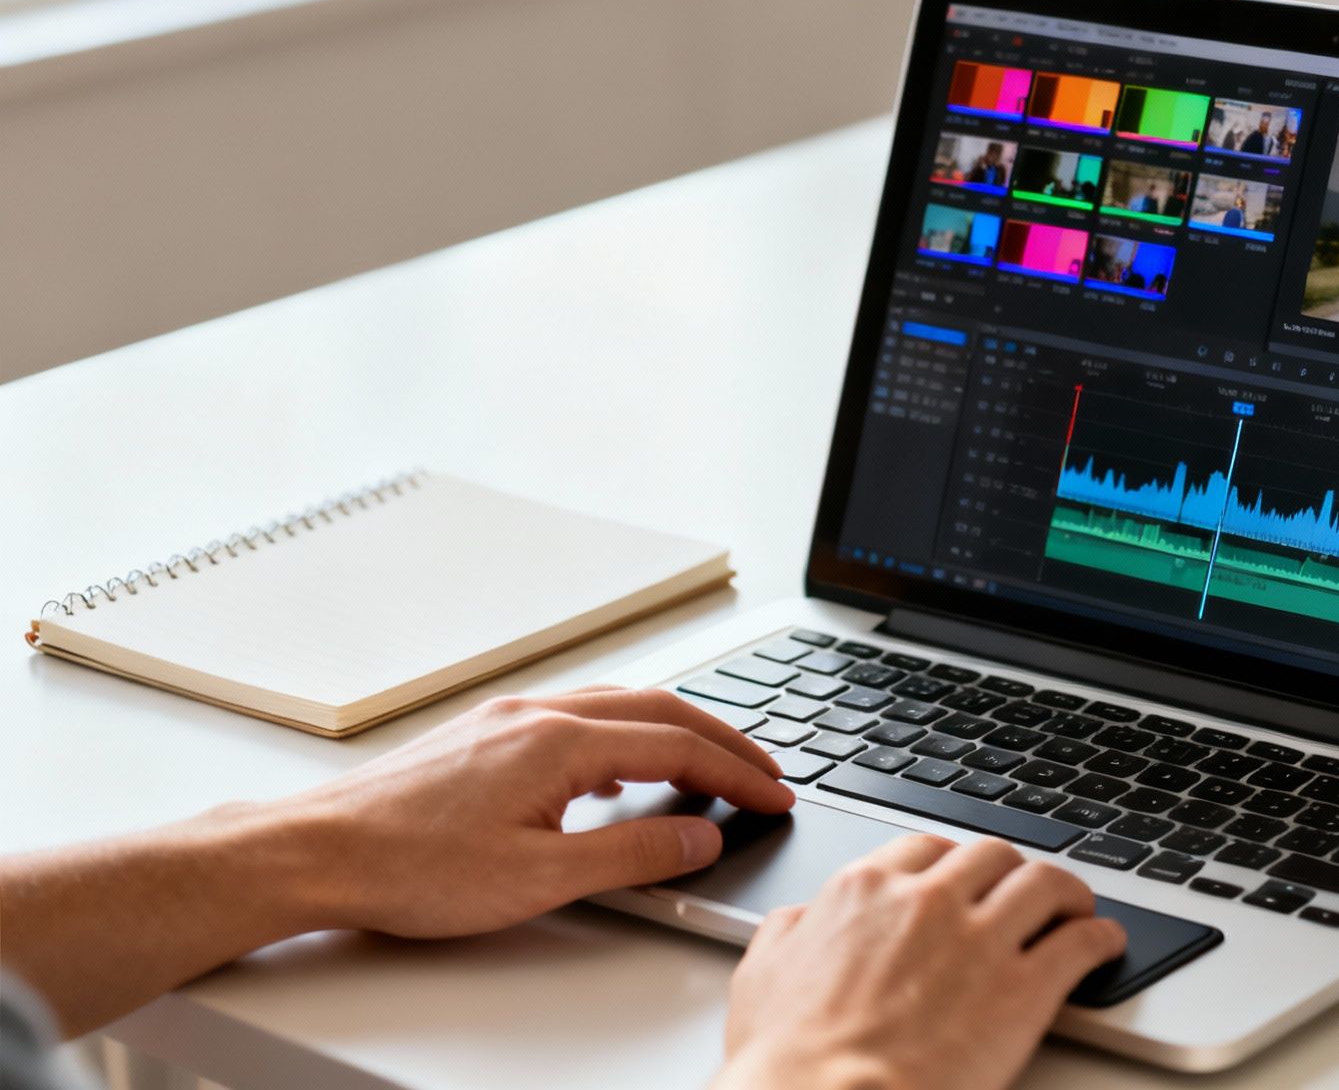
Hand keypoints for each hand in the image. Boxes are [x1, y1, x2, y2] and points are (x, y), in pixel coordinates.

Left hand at [279, 687, 795, 936]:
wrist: (316, 852)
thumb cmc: (408, 867)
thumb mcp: (539, 878)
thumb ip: (632, 856)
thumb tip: (699, 837)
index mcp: (560, 742)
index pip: (678, 746)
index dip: (738, 772)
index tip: (775, 793)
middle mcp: (538, 714)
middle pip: (660, 710)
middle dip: (723, 740)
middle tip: (766, 772)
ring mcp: (508, 718)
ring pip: (619, 706)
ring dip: (676, 731)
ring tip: (712, 767)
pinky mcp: (485, 733)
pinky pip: (580, 716)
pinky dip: (628, 735)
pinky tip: (622, 770)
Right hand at [717, 835, 1127, 1089]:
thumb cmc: (789, 1058)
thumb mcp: (764, 974)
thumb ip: (790, 932)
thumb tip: (799, 921)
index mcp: (864, 891)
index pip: (926, 848)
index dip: (953, 862)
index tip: (964, 877)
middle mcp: (927, 901)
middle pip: (990, 855)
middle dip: (1010, 870)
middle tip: (1020, 890)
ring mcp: (980, 939)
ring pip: (1043, 883)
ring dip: (1066, 892)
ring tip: (1076, 906)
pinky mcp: (1024, 988)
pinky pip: (1080, 944)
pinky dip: (1099, 938)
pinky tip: (1103, 945)